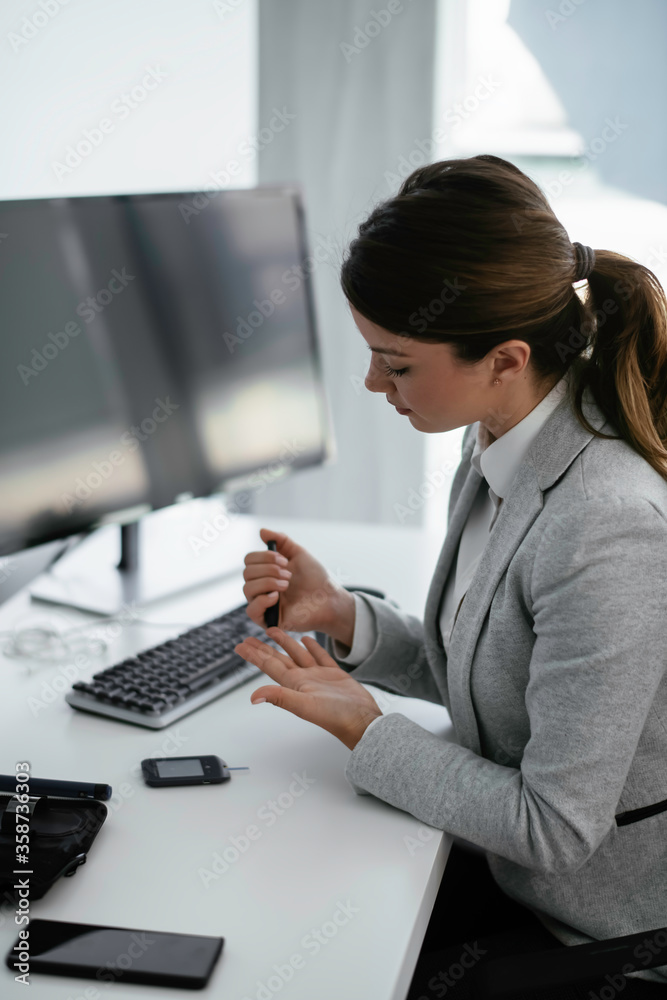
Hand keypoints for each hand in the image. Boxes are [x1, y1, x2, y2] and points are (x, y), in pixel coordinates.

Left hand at [234, 627, 382, 750]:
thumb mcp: (305, 705)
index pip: (268, 666)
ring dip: (285, 643)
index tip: (240, 646)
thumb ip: (280, 697)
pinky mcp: (334, 674)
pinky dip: (313, 647)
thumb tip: (253, 697)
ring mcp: (318, 676)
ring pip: (298, 654)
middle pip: (279, 659)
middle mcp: (303, 679)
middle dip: (263, 648)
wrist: (361, 721)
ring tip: (273, 631)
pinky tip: (307, 639)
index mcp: (294, 684)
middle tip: (249, 638)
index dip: (254, 655)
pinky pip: (320, 656)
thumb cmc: (336, 717)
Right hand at [242, 528, 354, 642]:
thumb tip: (261, 531)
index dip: (263, 557)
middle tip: (289, 574)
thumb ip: (281, 540)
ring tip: (287, 584)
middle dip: (268, 569)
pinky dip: (263, 600)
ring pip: (247, 589)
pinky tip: (278, 597)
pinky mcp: (267, 620)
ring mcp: (263, 604)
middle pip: (246, 572)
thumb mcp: (298, 553)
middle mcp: (261, 587)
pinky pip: (251, 610)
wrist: (329, 598)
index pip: (249, 560)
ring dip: (267, 582)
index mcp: (265, 571)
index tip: (284, 560)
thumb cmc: (315, 578)